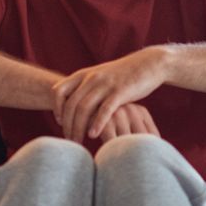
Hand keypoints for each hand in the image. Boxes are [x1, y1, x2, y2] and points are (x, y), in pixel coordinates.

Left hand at [53, 48, 167, 142]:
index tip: (60, 123)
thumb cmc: (124, 74)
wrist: (148, 64)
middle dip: (68, 125)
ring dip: (79, 128)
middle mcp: (91, 78)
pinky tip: (94, 135)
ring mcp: (105, 85)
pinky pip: (104, 110)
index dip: (56, 108)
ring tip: (79, 142)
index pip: (59, 91)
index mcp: (84, 74)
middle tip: (69, 140)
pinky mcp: (120, 92)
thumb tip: (74, 104)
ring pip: (84, 109)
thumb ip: (86, 87)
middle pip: (71, 105)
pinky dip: (97, 123)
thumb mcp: (100, 75)